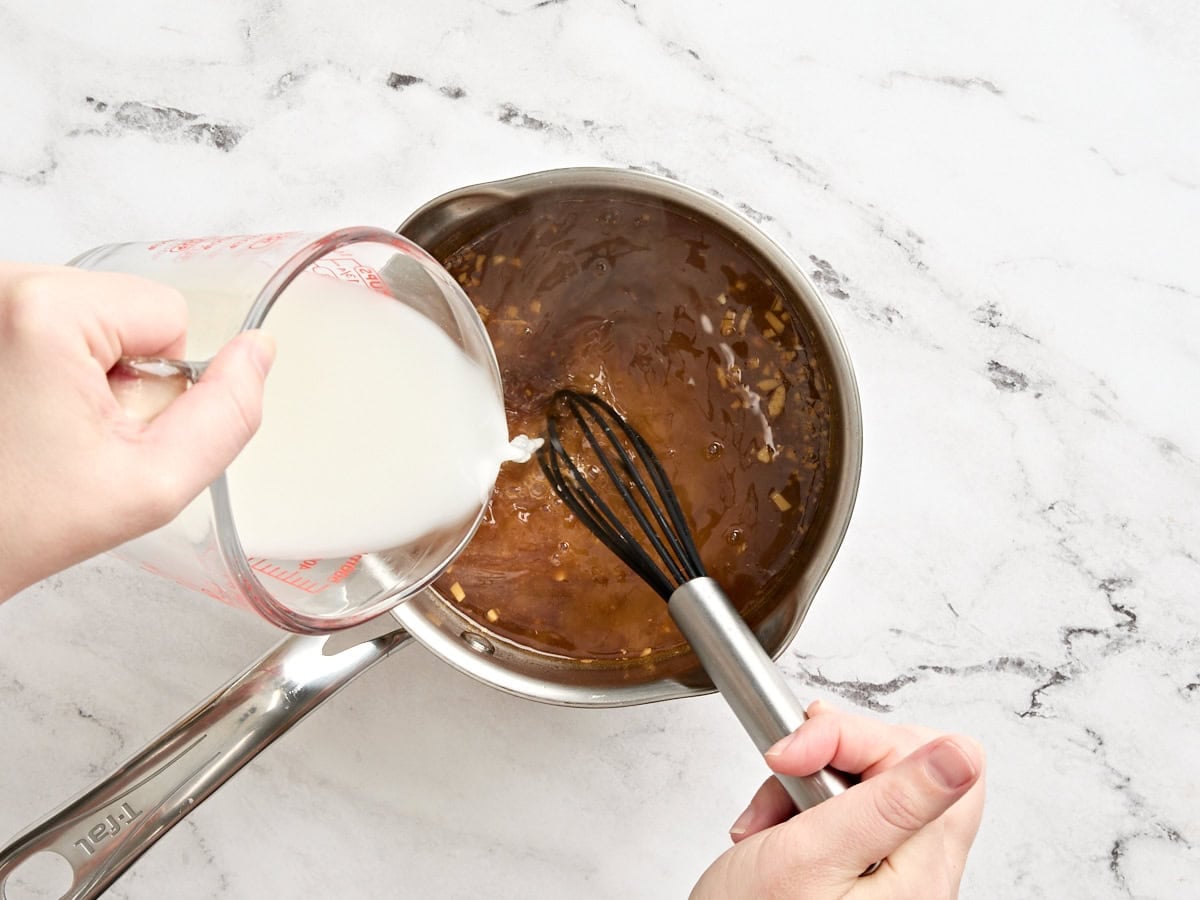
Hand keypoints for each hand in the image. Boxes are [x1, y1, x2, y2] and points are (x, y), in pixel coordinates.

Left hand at [0, 262, 274, 600]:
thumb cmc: (15, 523)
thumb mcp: (153, 483)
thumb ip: (228, 414)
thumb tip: (258, 349)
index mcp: (45, 308)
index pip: (169, 314)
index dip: (156, 384)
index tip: (99, 428)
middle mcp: (4, 282)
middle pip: (125, 308)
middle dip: (117, 372)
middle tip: (68, 433)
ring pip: (89, 314)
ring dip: (81, 369)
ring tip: (40, 424)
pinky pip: (47, 319)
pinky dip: (47, 363)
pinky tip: (21, 411)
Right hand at [691, 701, 984, 898]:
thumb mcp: (810, 856)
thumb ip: (889, 802)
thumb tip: (960, 755)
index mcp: (923, 875)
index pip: (925, 759)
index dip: (855, 740)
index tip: (802, 753)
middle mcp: (923, 878)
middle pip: (904, 763)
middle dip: (832, 757)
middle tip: (788, 777)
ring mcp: (897, 877)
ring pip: (869, 781)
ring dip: (807, 783)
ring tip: (772, 821)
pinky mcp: (868, 873)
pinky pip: (849, 809)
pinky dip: (803, 806)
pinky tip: (776, 831)